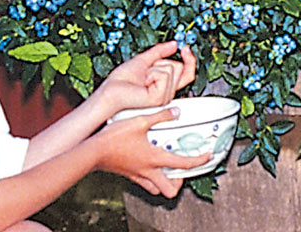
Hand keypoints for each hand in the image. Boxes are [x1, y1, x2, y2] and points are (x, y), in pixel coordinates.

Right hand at [94, 107, 210, 196]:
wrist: (93, 151)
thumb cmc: (115, 137)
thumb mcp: (141, 120)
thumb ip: (161, 115)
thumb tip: (176, 111)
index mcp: (155, 158)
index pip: (183, 164)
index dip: (199, 161)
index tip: (207, 156)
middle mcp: (149, 171)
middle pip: (171, 189)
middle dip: (181, 181)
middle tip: (184, 167)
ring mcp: (138, 175)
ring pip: (158, 188)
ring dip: (166, 180)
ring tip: (169, 167)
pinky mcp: (129, 175)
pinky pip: (145, 183)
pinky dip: (152, 177)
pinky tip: (150, 163)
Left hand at [95, 41, 196, 117]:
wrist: (111, 90)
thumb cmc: (123, 79)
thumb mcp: (144, 59)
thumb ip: (160, 51)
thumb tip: (175, 44)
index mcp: (166, 84)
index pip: (187, 72)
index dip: (190, 60)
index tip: (185, 48)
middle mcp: (167, 92)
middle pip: (179, 67)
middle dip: (161, 62)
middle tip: (146, 71)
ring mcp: (164, 96)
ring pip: (171, 68)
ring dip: (154, 68)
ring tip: (143, 78)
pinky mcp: (159, 98)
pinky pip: (164, 75)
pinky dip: (152, 73)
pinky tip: (144, 83)